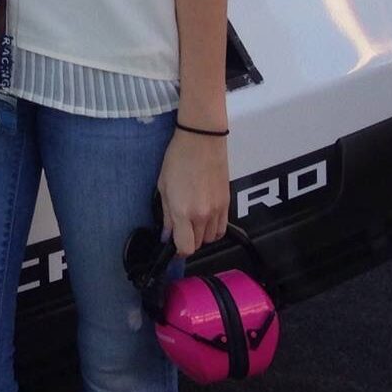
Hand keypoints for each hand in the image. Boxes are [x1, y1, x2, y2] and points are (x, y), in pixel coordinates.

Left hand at [157, 128, 230, 257]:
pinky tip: (205, 217)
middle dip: (187, 241)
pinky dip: (213, 229)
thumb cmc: (178, 159)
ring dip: (201, 236)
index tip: (172, 244)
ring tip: (192, 221)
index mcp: (183, 211)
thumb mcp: (163, 186)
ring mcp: (217, 210)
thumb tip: (167, 234)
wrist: (202, 141)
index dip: (177, 250)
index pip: (184, 247)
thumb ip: (166, 214)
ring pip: (211, 239)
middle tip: (179, 228)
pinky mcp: (227, 204)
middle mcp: (202, 215)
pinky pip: (222, 228)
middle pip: (198, 245)